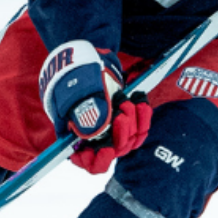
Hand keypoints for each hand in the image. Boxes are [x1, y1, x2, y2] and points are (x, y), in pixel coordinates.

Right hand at [39, 41, 151, 172]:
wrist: (88, 56)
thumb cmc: (74, 75)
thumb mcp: (74, 93)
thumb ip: (83, 113)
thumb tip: (93, 132)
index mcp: (76, 136)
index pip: (87, 162)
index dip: (97, 161)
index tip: (107, 151)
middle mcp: (95, 136)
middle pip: (113, 151)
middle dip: (121, 134)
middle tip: (121, 113)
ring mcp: (111, 127)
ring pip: (130, 139)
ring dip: (133, 122)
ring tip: (127, 101)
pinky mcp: (125, 116)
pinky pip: (140, 126)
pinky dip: (143, 114)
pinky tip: (140, 99)